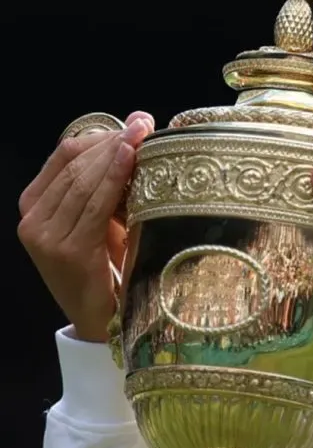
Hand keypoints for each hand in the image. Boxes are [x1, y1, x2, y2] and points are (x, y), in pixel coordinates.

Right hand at [18, 112, 153, 342]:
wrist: (103, 324)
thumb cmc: (107, 270)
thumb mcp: (100, 223)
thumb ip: (105, 188)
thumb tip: (134, 138)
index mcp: (34, 206)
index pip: (64, 156)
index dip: (99, 136)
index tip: (134, 123)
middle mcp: (32, 219)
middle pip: (74, 165)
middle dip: (113, 141)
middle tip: (145, 124)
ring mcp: (45, 236)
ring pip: (84, 181)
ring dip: (116, 155)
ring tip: (144, 135)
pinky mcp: (66, 251)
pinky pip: (94, 206)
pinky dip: (114, 179)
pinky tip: (131, 160)